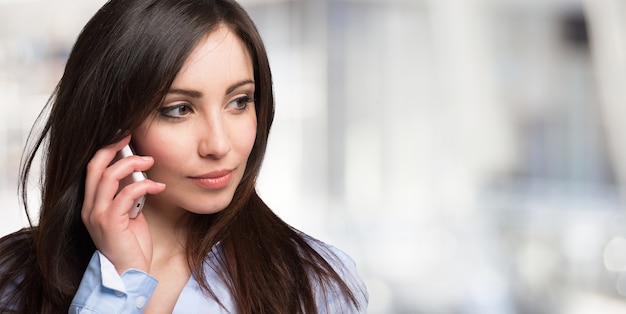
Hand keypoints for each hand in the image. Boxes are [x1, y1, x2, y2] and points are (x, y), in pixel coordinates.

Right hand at [81, 135, 165, 274]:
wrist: (129, 274)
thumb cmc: (131, 245)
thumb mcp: (129, 214)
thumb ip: (128, 196)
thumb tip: (138, 174)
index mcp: (92, 203)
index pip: (93, 168)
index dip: (106, 149)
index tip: (123, 135)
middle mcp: (89, 207)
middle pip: (95, 166)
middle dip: (113, 147)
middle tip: (131, 136)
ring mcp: (97, 214)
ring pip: (108, 176)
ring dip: (132, 164)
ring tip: (150, 161)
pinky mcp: (109, 222)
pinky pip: (126, 194)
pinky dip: (144, 186)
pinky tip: (159, 187)